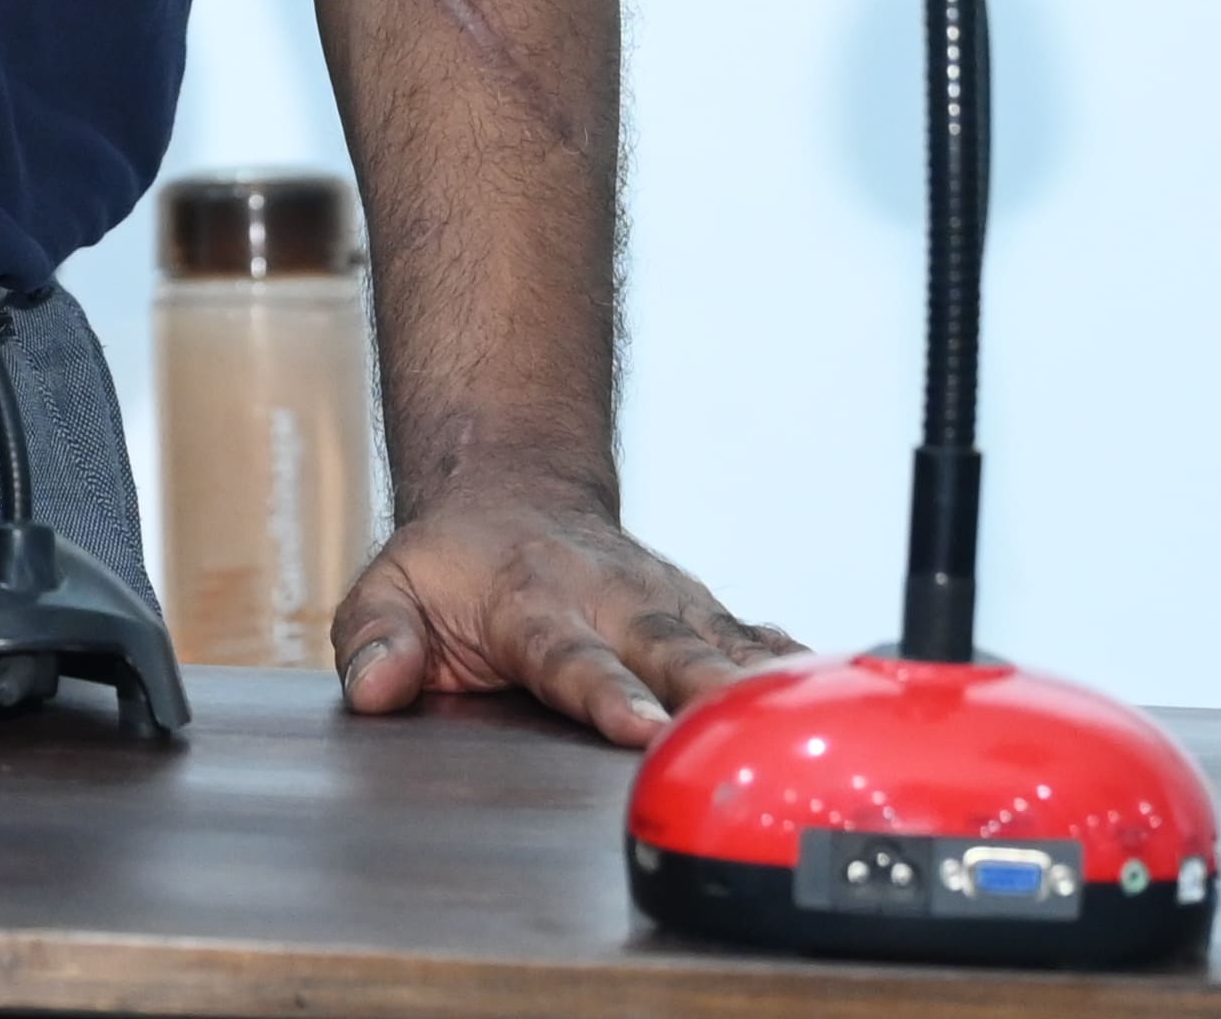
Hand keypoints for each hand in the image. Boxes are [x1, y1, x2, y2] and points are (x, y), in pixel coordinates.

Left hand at [329, 471, 800, 744]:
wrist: (513, 493)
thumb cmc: (453, 562)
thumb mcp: (387, 589)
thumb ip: (375, 638)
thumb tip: (375, 686)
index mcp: (533, 604)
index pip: (571, 658)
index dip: (608, 692)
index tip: (640, 725)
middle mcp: (610, 600)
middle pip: (669, 648)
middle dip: (706, 688)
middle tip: (742, 726)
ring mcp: (664, 603)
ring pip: (725, 642)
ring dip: (766, 682)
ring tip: (815, 719)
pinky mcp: (700, 611)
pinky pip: (756, 637)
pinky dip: (799, 664)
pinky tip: (845, 692)